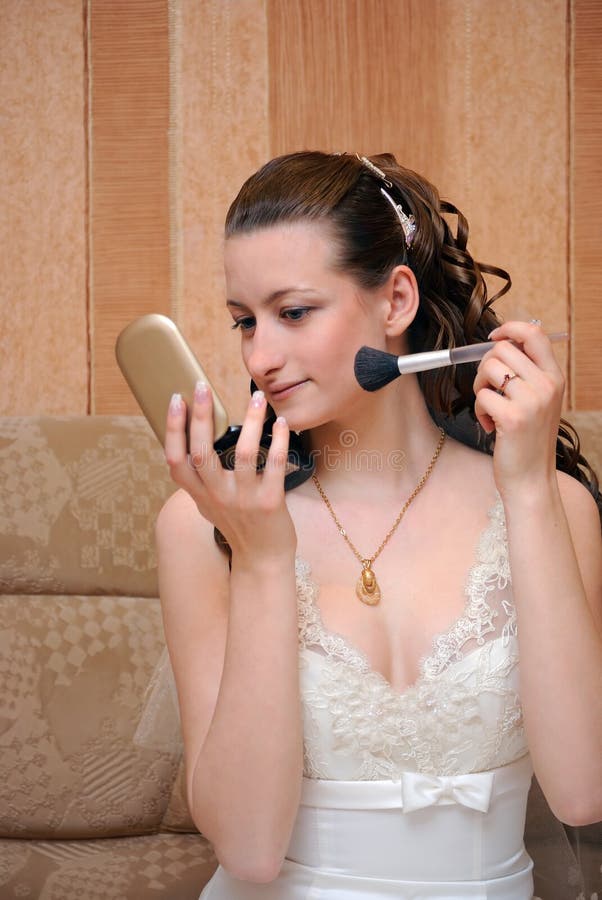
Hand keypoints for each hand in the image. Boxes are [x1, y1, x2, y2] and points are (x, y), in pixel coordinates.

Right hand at [164, 384, 296, 564]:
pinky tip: (281, 423)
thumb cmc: (237, 525)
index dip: (173, 429)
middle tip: (202, 385)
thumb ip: (200, 478)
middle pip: (202, 452)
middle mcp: (216, 496)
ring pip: (243, 453)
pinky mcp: (269, 502)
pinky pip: (274, 465)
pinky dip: (279, 440)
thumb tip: (193, 438)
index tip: (176, 399)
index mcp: (198, 494)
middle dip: (202, 416)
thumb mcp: (208, 504)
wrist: (262, 559)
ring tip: (257, 398)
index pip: (175, 460)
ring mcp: (243, 500)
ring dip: (251, 422)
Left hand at [473, 321, 564, 497]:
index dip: (510, 328)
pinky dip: (479, 411)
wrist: (531, 479)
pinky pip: (481, 396)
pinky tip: (491, 426)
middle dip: (485, 366)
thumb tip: (499, 344)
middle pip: (502, 350)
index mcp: (555, 378)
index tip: (493, 337)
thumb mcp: (537, 402)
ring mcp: (532, 401)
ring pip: (488, 369)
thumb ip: (526, 374)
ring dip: (480, 388)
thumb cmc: (527, 440)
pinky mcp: (513, 417)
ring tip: (490, 409)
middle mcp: (547, 385)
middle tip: (489, 390)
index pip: (535, 334)